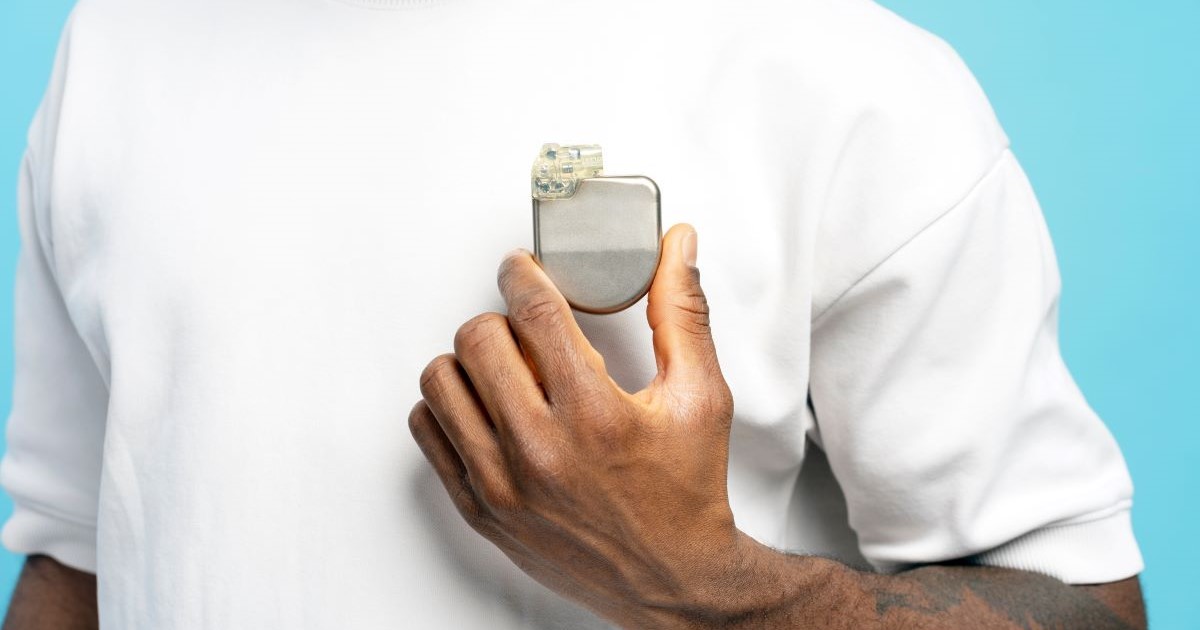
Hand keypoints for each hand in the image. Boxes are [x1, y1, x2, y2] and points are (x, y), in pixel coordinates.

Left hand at [409, 225, 744, 626]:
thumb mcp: (701, 397)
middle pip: (477, 338)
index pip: (533, 311)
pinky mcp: (481, 510)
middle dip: (501, 319)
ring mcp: (502, 484)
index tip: (521, 267)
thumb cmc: (687, 492)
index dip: (522, 272)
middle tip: (525, 329)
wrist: (671, 580)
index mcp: (595, 414)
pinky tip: (486, 409)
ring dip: (470, 362)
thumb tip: (678, 247)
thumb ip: (683, 313)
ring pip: (441, 381)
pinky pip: (428, 432)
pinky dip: (449, 408)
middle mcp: (540, 450)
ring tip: (506, 370)